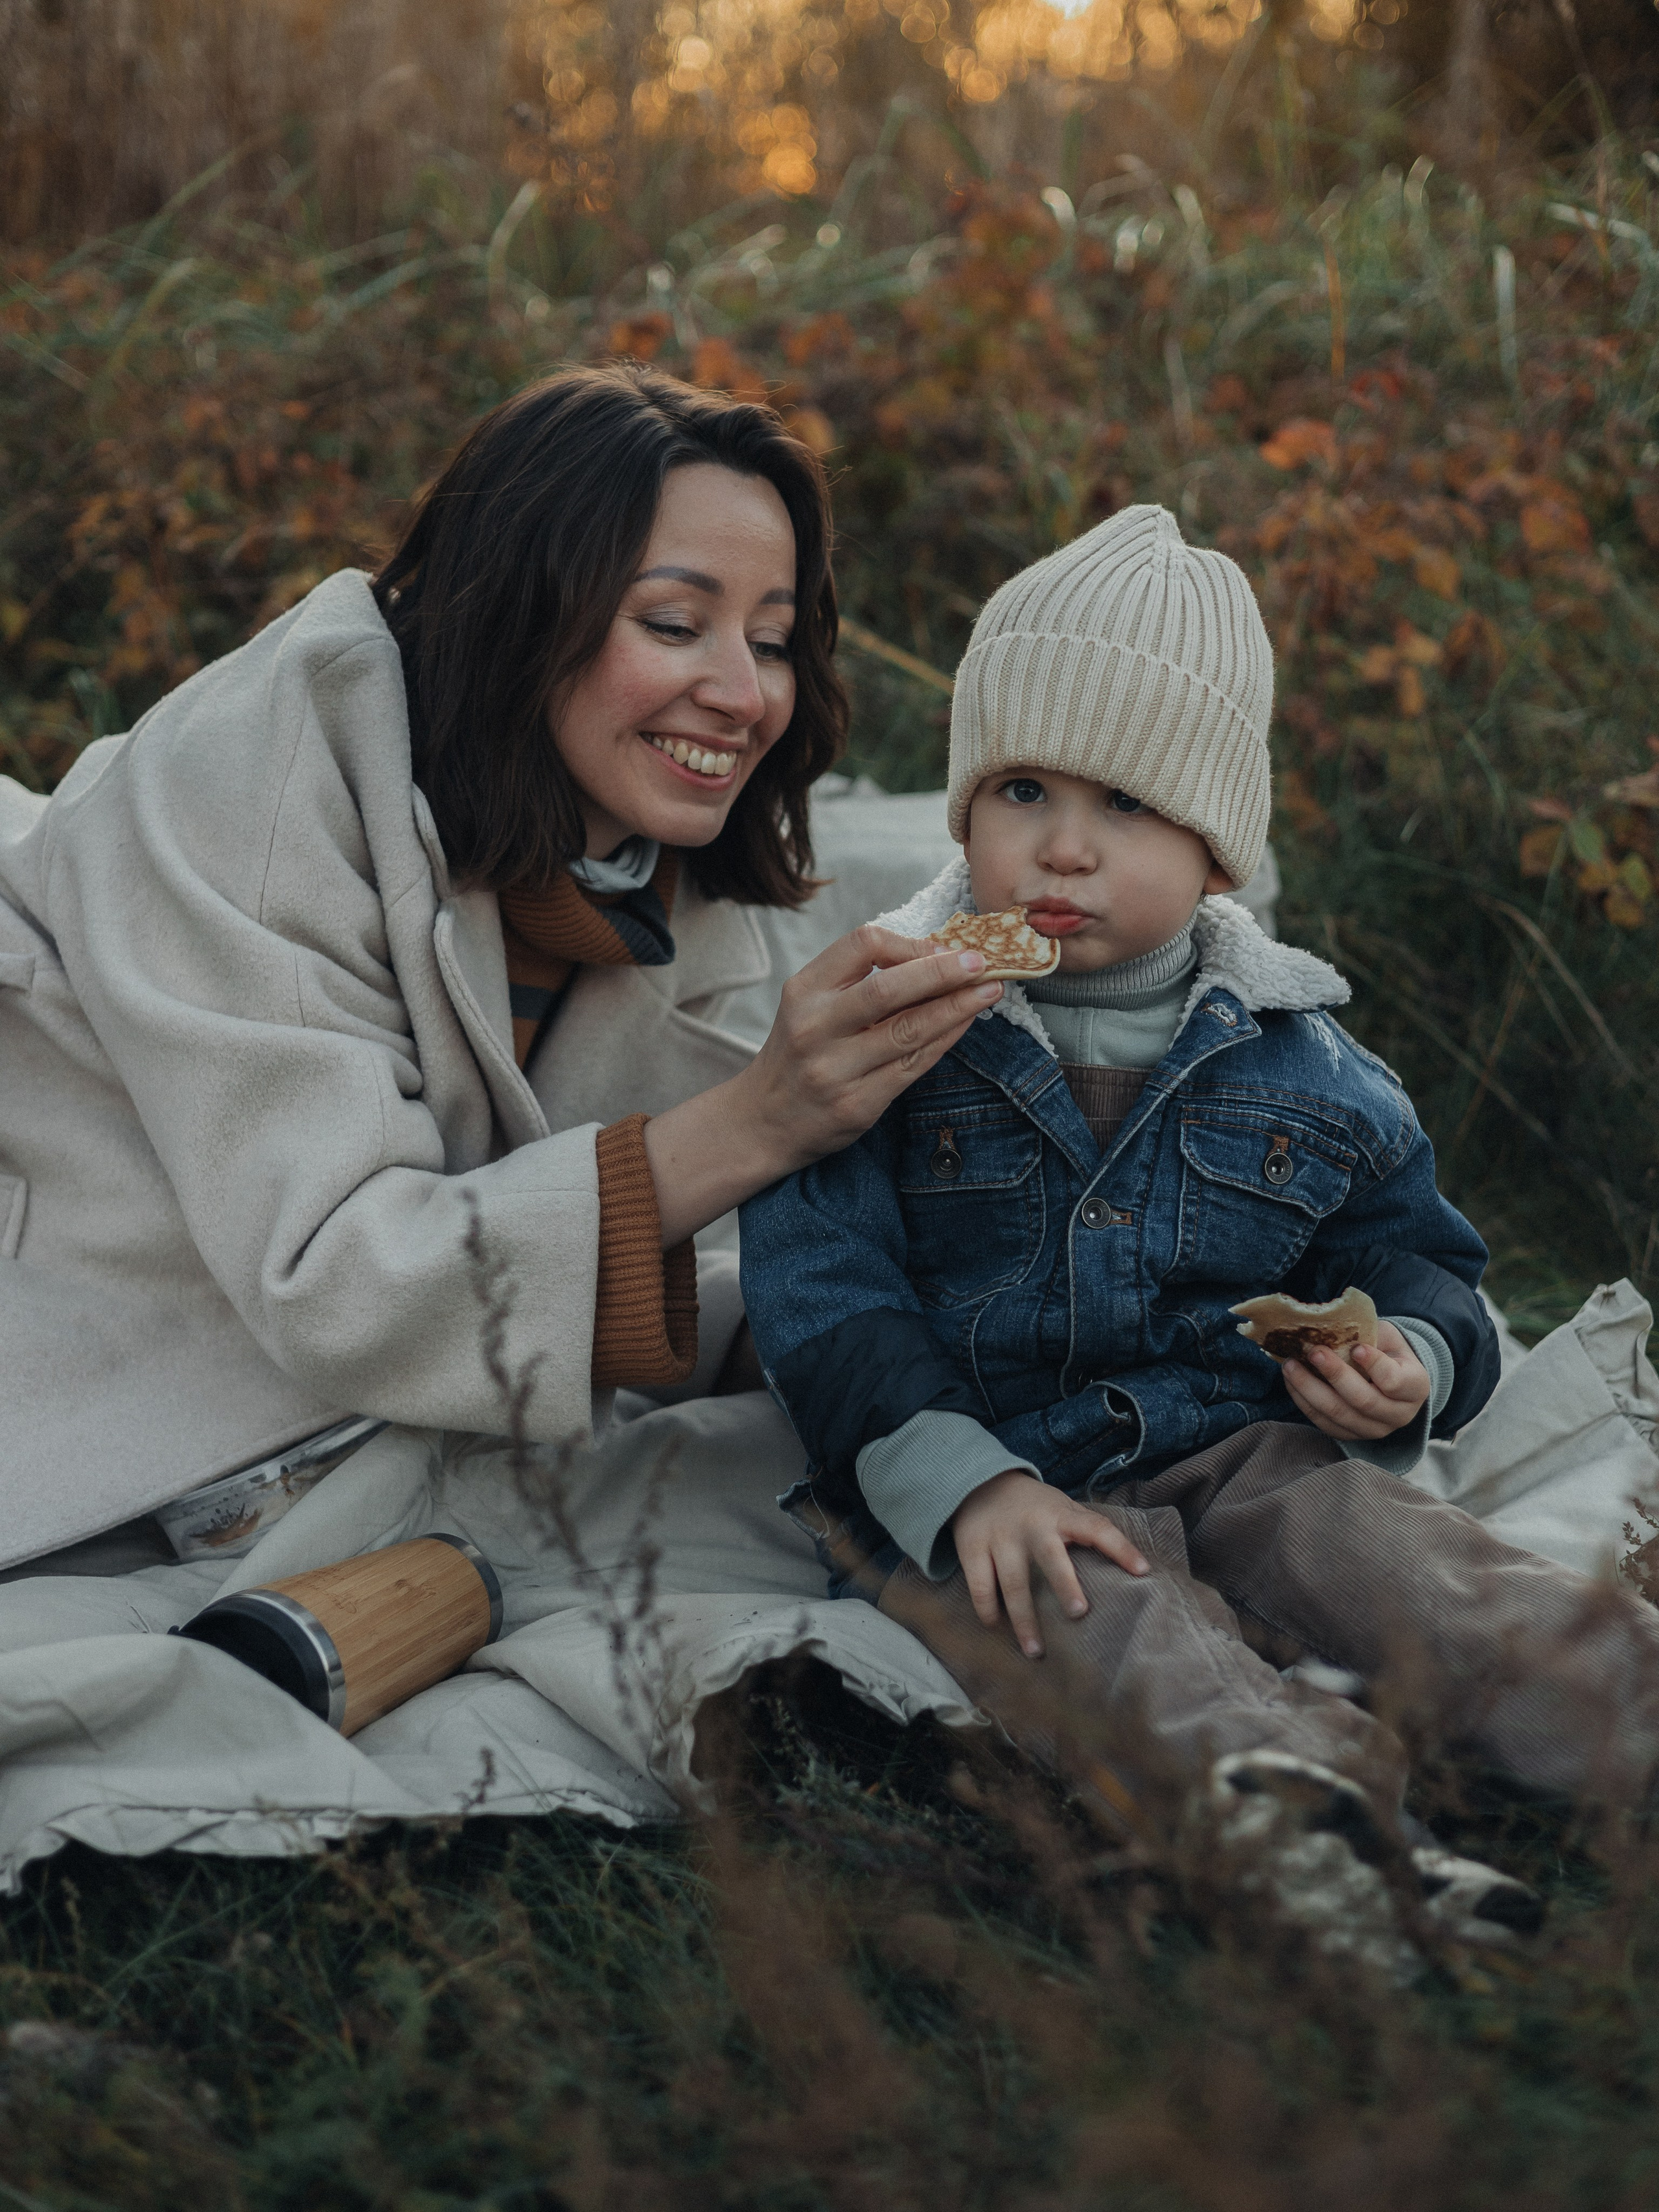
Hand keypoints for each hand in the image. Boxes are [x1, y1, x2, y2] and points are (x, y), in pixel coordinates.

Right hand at [645, 925, 1001, 1245]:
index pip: (862, 945)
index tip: (941, 947)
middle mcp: (815, 1028)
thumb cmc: (798, 1054)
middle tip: (981, 961)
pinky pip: (913, 1066)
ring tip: (989, 989)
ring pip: (909, 1030)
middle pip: (889, 988)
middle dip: (943, 971)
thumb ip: (856, 980)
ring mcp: (835, 1070)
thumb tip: (932, 955)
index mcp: (804, 991)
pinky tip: (965, 1023)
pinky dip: (945, 1040)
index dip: (910, 944)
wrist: (762, 1121)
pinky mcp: (857, 1105)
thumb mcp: (809, 1005)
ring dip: (957, 1006)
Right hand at [950, 1469, 1148, 1659]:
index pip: (1097, 1528)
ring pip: (1013, 1582)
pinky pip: (980, 1585)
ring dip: (1024, 1619)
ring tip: (1035, 1651)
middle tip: (1078, 1613)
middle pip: (1051, 1557)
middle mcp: (1032, 1525)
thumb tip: (1133, 1567)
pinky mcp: (973, 1547)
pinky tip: (996, 1626)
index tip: (1143, 1571)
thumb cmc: (1034, 1507)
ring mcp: (1001, 1537)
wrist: (979, 1482)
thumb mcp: (1062, 1508)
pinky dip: (988, 1609)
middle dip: (1065, 1585)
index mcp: (1061, 1515)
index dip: (1121, 1548)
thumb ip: (1087, 1530)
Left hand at [1281, 1320, 1429, 1442]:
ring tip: (1291, 1366)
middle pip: (1363, 1400)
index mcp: (1415, 1387)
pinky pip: (1325, 1423)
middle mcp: (1399, 1415)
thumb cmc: (1387, 1351)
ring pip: (1339, 1415)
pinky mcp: (1352, 1435)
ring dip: (1310, 1389)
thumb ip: (1367, 1335)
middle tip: (1313, 1352)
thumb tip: (1329, 1330)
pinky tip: (1291, 1382)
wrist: (1391, 1377)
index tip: (1357, 1347)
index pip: (1394, 1380)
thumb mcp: (1387, 1337)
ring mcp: (1375, 1430)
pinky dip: (1304, 1402)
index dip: (1374, 1365)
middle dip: (1335, 1375)